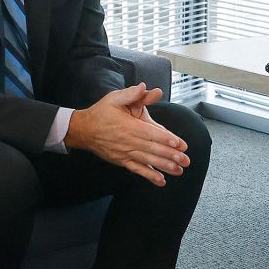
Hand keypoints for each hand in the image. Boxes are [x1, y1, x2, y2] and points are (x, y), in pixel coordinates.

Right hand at [66, 84, 188, 185]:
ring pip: (147, 161)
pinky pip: (137, 170)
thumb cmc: (101, 112)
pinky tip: (161, 181)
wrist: (83, 130)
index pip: (150, 133)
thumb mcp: (114, 98)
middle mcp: (128, 141)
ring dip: (164, 167)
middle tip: (185, 159)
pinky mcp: (122, 161)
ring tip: (179, 170)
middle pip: (152, 149)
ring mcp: (125, 153)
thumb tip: (145, 87)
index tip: (179, 144)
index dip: (165, 139)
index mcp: (128, 126)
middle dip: (170, 155)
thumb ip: (132, 94)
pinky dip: (149, 176)